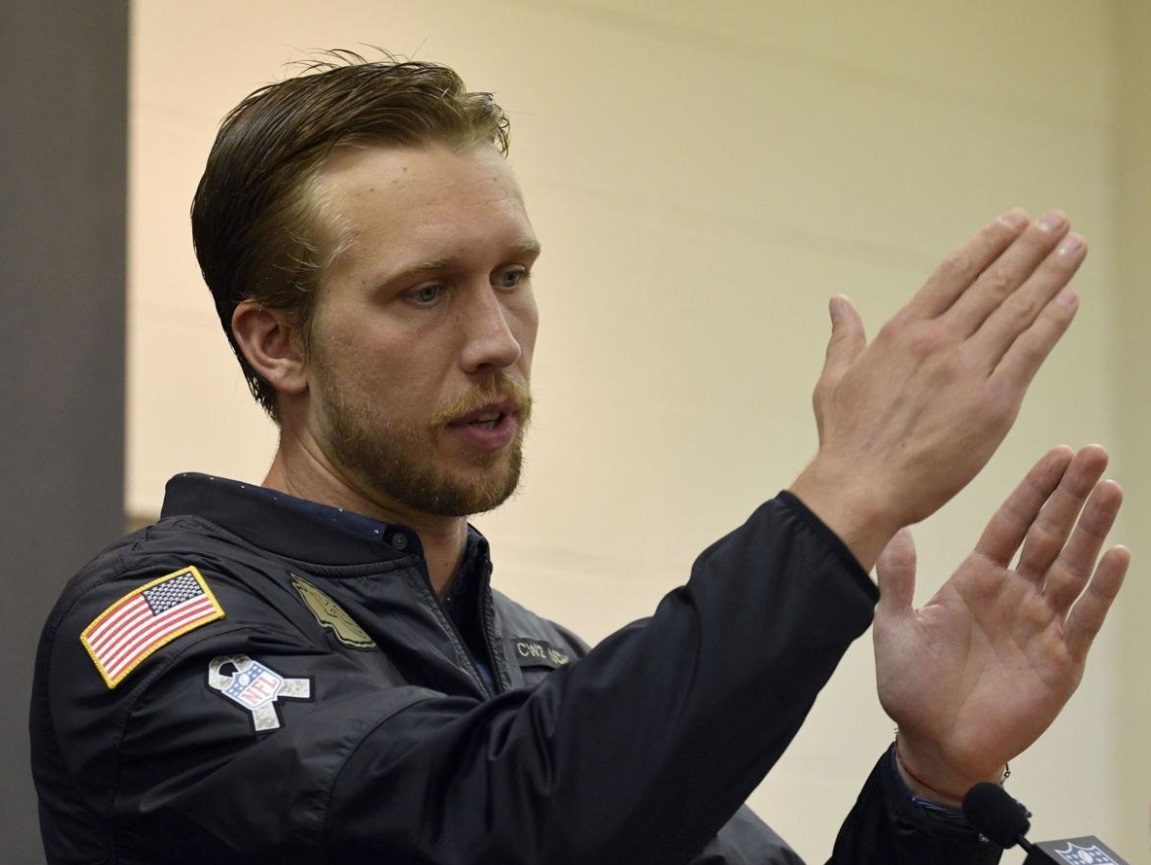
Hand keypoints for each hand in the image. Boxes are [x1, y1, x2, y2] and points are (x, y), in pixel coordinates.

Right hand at [791, 210, 1085, 568]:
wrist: (862, 486)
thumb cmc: (846, 440)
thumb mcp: (834, 380)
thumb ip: (844, 337)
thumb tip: (839, 301)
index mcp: (901, 333)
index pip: (954, 273)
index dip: (988, 243)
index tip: (1014, 221)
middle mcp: (938, 342)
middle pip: (994, 282)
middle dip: (1030, 247)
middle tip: (1057, 220)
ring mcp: (967, 370)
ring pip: (1018, 310)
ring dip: (1051, 273)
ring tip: (1074, 246)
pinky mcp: (993, 403)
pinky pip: (1031, 352)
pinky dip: (1053, 322)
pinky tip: (1071, 298)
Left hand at [873, 445, 1128, 800]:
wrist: (931, 743)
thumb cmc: (911, 687)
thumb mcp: (894, 626)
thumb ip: (898, 579)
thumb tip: (899, 529)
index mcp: (976, 580)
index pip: (1011, 523)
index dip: (1033, 490)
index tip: (1056, 453)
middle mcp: (1013, 595)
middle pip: (1050, 535)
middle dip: (1072, 494)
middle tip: (1095, 453)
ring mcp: (1040, 624)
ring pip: (1073, 567)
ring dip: (1092, 529)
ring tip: (1110, 488)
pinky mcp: (1060, 660)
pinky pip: (1084, 617)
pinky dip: (1103, 588)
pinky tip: (1117, 554)